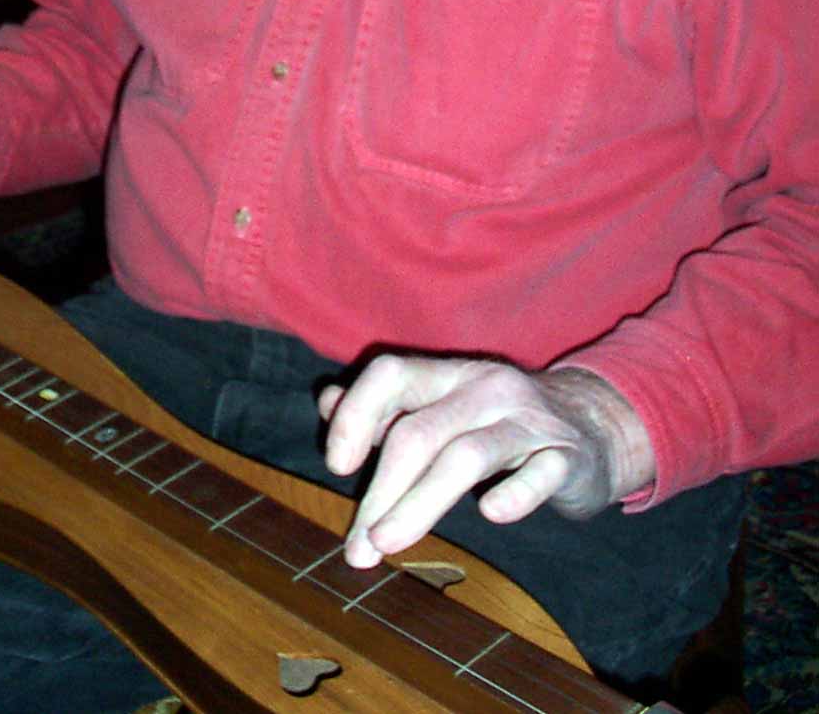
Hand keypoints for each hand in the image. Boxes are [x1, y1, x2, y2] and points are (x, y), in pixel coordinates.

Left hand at [318, 355, 654, 568]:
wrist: (593, 425)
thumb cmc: (499, 422)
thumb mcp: (443, 405)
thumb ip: (387, 407)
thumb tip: (327, 402)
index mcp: (448, 374)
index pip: (390, 374)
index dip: (355, 415)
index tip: (337, 466)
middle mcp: (484, 388)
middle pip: (419, 432)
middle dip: (381, 489)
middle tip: (359, 546)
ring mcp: (527, 420)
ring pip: (466, 456)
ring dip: (419, 503)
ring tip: (388, 544)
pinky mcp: (566, 456)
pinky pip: (540, 471)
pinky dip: (516, 492)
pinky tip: (492, 513)